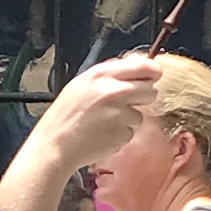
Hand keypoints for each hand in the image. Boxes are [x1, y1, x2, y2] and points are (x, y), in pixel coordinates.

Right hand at [45, 51, 160, 163]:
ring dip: (129, 118)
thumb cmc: (66, 114)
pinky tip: (103, 133)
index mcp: (101, 75)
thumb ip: (109, 74)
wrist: (55, 144)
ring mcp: (120, 114)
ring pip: (140, 114)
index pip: (143, 66)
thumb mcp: (82, 84)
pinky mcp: (122, 134)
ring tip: (105, 121)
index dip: (153, 71)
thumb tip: (137, 66)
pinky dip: (121, 134)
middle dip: (144, 96)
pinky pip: (131, 132)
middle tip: (129, 102)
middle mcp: (114, 91)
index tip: (154, 75)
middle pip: (150, 90)